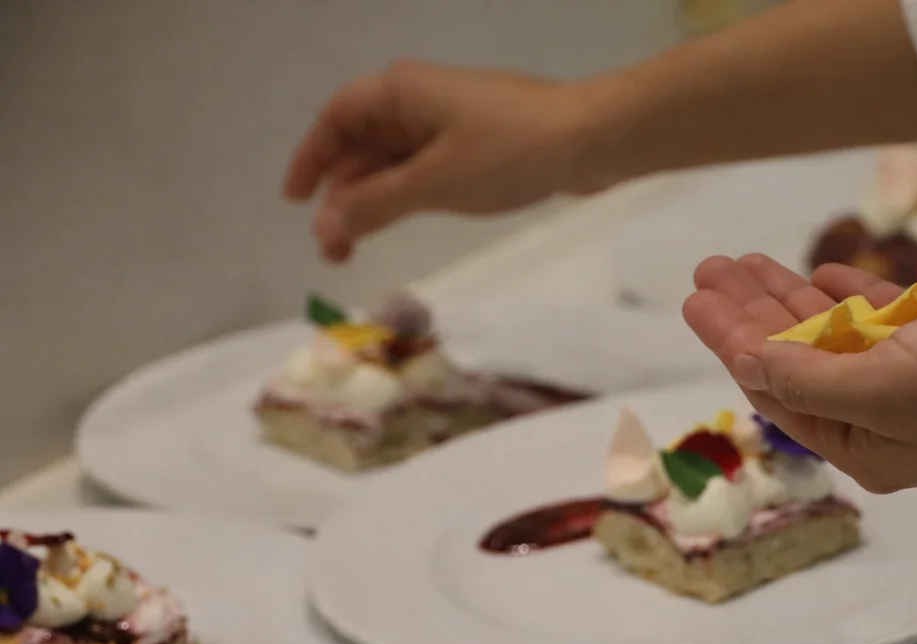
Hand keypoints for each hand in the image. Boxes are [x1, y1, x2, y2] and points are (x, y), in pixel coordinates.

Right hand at [284, 60, 603, 261]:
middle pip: (363, 142)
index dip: (311, 158)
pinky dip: (407, 192)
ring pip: (395, 158)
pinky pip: (427, 165)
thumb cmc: (508, 153)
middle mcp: (420, 98)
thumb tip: (325, 223)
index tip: (294, 200)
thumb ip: (376, 203)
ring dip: (373, 198)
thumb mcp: (434, 182)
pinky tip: (402, 220)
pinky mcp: (480, 141)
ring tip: (357, 247)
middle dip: (342, 193)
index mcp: (401, 92)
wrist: (590, 140)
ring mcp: (452, 119)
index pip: (338, 118)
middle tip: (332, 247)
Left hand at [682, 255, 916, 491]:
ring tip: (749, 262)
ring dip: (794, 301)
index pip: (777, 389)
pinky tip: (823, 273)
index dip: (732, 340)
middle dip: (753, 314)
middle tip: (712, 266)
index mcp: (862, 447)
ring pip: (840, 340)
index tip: (696, 295)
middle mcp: (886, 424)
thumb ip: (808, 379)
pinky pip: (888, 327)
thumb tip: (751, 367)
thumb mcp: (879, 388)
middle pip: (800, 363)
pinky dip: (854, 299)